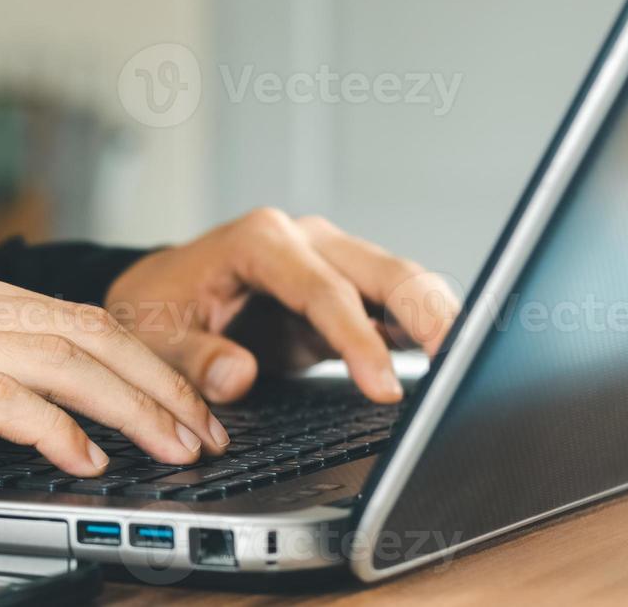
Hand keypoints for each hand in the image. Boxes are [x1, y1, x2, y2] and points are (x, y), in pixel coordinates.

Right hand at [0, 262, 229, 475]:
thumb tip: (44, 403)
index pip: (74, 315)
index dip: (142, 357)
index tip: (184, 398)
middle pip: (84, 331)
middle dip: (157, 382)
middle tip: (203, 427)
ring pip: (60, 359)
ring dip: (130, 406)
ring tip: (173, 445)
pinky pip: (2, 398)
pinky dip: (55, 428)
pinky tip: (85, 457)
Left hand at [104, 209, 459, 404]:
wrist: (157, 297)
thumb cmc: (156, 309)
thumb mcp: (153, 336)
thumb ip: (191, 358)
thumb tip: (236, 376)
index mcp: (259, 241)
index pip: (322, 289)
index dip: (357, 338)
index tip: (384, 387)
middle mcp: (304, 241)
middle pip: (383, 270)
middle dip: (427, 312)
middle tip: (462, 363)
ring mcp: (331, 263)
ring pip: (402, 282)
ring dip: (439, 319)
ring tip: (473, 364)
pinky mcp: (346, 295)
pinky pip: (395, 309)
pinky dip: (426, 332)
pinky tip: (453, 363)